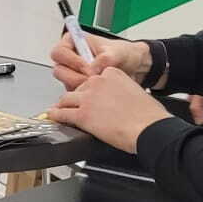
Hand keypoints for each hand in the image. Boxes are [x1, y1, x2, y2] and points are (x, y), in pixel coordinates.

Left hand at [48, 65, 170, 152]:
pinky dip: (56, 116)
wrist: (148, 128)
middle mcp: (97, 82)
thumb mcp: (135, 91)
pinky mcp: (82, 115)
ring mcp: (88, 98)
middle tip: (79, 108)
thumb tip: (116, 100)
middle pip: (78, 89)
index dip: (90, 91)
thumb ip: (121, 90)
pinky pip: (63, 113)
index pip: (92, 80)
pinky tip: (54, 117)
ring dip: (63, 106)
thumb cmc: (148, 115)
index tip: (90, 97)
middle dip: (77, 99)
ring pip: (66, 99)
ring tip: (61, 111)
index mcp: (111, 73)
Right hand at [51, 30, 150, 90]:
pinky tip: (97, 90)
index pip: (59, 52)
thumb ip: (105, 58)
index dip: (72, 60)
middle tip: (91, 78)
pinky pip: (74, 93)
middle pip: (59, 70)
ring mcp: (73, 73)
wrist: (135, 67)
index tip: (86, 66)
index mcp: (74, 42)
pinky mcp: (78, 86)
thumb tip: (92, 67)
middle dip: (75, 76)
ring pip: (66, 83)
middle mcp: (71, 58)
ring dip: (81, 86)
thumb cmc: (124, 53)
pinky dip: (85, 93)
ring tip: (97, 83)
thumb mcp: (118, 52)